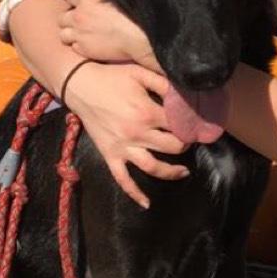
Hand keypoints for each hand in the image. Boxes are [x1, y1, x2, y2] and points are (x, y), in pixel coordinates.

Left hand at [59, 0, 160, 71]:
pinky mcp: (83, 49)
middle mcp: (78, 15)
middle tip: (81, 21)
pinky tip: (90, 44)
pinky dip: (79, 45)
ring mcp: (78, 33)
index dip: (76, 1)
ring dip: (71, 33)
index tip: (82, 5)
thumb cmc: (132, 13)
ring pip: (63, 34)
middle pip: (62, 17)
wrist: (138, 37)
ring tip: (83, 34)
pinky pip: (74, 47)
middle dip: (70, 18)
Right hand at [64, 61, 187, 208]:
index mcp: (147, 113)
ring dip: (172, 172)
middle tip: (189, 142)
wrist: (79, 86)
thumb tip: (183, 95)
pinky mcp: (110, 155)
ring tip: (184, 172)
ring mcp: (123, 148)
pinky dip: (135, 194)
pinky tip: (146, 203)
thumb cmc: (111, 78)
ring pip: (153, 168)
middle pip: (172, 148)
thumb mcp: (139, 74)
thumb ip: (163, 84)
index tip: (196, 125)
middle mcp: (137, 134)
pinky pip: (123, 180)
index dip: (191, 125)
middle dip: (185, 145)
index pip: (179, 125)